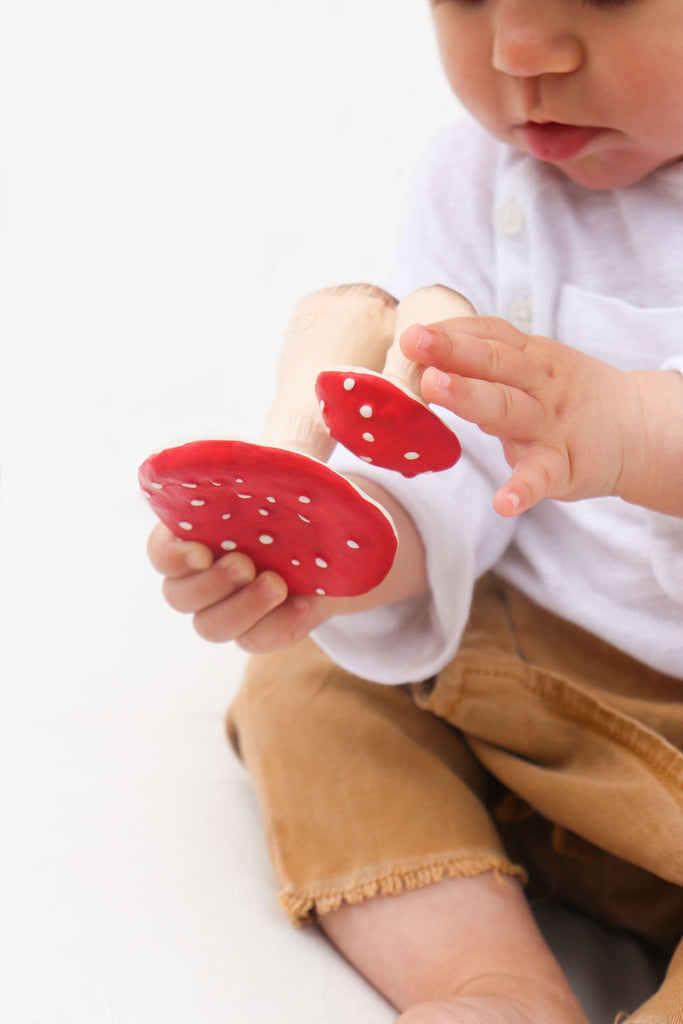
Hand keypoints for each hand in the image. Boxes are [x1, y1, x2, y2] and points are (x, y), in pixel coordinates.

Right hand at [147, 474, 429, 651]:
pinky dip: (276, 627)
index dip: (171, 556)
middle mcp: (204, 575)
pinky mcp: (263, 628)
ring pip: (210, 627)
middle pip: (178, 596)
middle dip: (210, 584)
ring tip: (276, 584)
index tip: (200, 549)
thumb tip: (291, 431)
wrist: (343, 535)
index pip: (161, 553)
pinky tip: (304, 605)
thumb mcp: (295, 464)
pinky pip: (256, 642)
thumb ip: (286, 446)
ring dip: (239, 610)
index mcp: (195, 534)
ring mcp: (231, 606)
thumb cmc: (301, 492)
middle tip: (245, 563)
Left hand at [401, 315, 649, 515]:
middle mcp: (540, 384)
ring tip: (435, 388)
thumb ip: (485, 368)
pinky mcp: (564, 467)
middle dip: (453, 352)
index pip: (490, 336)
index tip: (412, 333)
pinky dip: (522, 490)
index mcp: (530, 358)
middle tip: (414, 344)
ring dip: (471, 396)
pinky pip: (541, 477)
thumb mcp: (532, 371)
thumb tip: (420, 365)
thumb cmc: (565, 398)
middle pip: (494, 363)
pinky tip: (502, 503)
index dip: (452, 332)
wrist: (637, 430)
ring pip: (509, 408)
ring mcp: (552, 425)